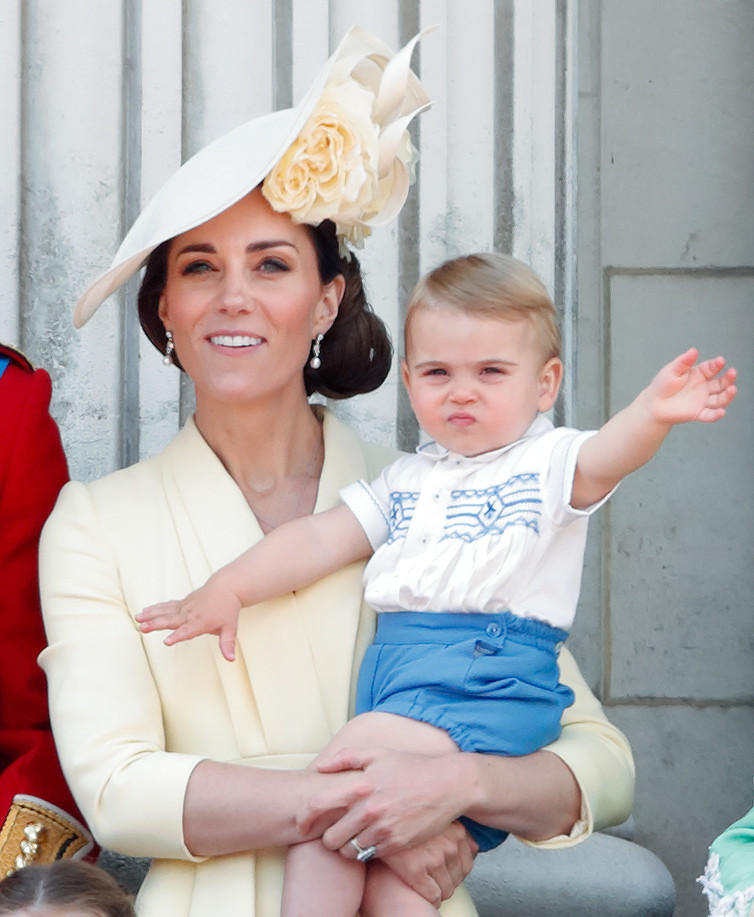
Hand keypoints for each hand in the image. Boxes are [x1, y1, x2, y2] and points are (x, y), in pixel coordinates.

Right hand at [136, 580, 241, 660]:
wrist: (226, 588)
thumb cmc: (227, 609)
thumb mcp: (230, 628)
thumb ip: (227, 644)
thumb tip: (231, 659)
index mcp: (201, 622)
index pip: (188, 631)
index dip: (178, 636)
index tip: (167, 642)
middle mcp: (191, 614)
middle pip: (171, 620)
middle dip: (156, 624)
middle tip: (142, 628)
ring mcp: (185, 607)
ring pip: (165, 612)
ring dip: (151, 615)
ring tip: (138, 618)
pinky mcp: (182, 603)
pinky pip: (167, 606)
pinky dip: (155, 608)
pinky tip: (144, 610)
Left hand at [298, 747, 469, 857]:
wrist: (446, 785)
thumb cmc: (410, 767)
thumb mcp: (378, 754)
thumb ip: (346, 757)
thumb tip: (319, 766)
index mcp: (361, 783)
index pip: (318, 804)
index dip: (304, 817)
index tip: (302, 824)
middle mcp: (369, 808)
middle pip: (331, 837)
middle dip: (327, 837)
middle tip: (333, 832)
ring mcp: (383, 829)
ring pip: (348, 850)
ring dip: (346, 846)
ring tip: (352, 836)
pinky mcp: (396, 844)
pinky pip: (368, 856)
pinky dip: (365, 851)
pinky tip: (371, 839)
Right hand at [379, 822, 477, 907]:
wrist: (375, 819)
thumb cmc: (404, 817)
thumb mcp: (434, 814)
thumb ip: (455, 828)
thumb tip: (474, 846)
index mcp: (456, 829)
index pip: (468, 862)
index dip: (456, 870)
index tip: (445, 869)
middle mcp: (449, 843)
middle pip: (459, 877)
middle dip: (448, 880)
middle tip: (433, 875)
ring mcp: (434, 857)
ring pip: (448, 889)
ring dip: (439, 890)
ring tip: (426, 882)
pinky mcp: (417, 870)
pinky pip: (433, 895)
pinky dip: (430, 898)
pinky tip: (420, 889)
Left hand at [645, 348, 736, 425]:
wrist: (653, 404)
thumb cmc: (662, 385)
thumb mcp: (672, 370)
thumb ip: (683, 362)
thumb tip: (694, 350)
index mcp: (699, 374)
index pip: (711, 368)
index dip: (716, 364)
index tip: (720, 361)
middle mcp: (704, 387)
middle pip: (721, 383)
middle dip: (728, 378)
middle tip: (732, 373)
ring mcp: (702, 400)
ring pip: (719, 399)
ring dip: (727, 395)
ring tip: (732, 389)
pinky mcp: (697, 413)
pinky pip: (709, 415)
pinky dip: (716, 415)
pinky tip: (721, 412)